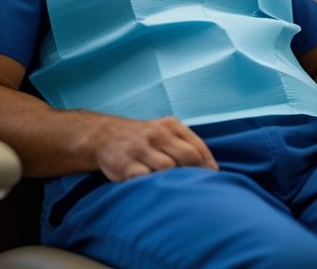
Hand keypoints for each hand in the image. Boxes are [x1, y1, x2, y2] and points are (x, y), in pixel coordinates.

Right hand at [92, 116, 218, 181]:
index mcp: (170, 125)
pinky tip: (156, 191)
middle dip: (195, 175)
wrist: (104, 136)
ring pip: (168, 170)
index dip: (208, 167)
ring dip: (175, 182)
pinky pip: (146, 180)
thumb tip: (212, 170)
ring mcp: (140, 150)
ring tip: (177, 191)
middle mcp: (155, 134)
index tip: (213, 180)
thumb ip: (187, 145)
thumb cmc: (143, 138)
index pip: (197, 147)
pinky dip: (153, 187)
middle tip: (197, 188)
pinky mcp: (125, 166)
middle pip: (187, 157)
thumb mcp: (165, 131)